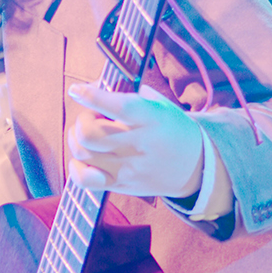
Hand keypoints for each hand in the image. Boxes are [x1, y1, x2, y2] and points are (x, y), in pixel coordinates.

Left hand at [67, 81, 208, 199]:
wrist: (196, 166)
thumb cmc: (171, 128)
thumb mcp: (160, 105)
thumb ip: (128, 94)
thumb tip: (91, 88)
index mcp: (153, 119)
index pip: (121, 108)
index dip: (94, 98)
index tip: (76, 90)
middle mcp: (140, 145)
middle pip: (90, 135)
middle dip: (83, 120)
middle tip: (94, 117)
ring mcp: (129, 168)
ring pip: (83, 154)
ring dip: (77, 138)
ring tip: (92, 134)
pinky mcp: (121, 184)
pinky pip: (84, 180)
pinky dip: (76, 168)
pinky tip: (85, 157)